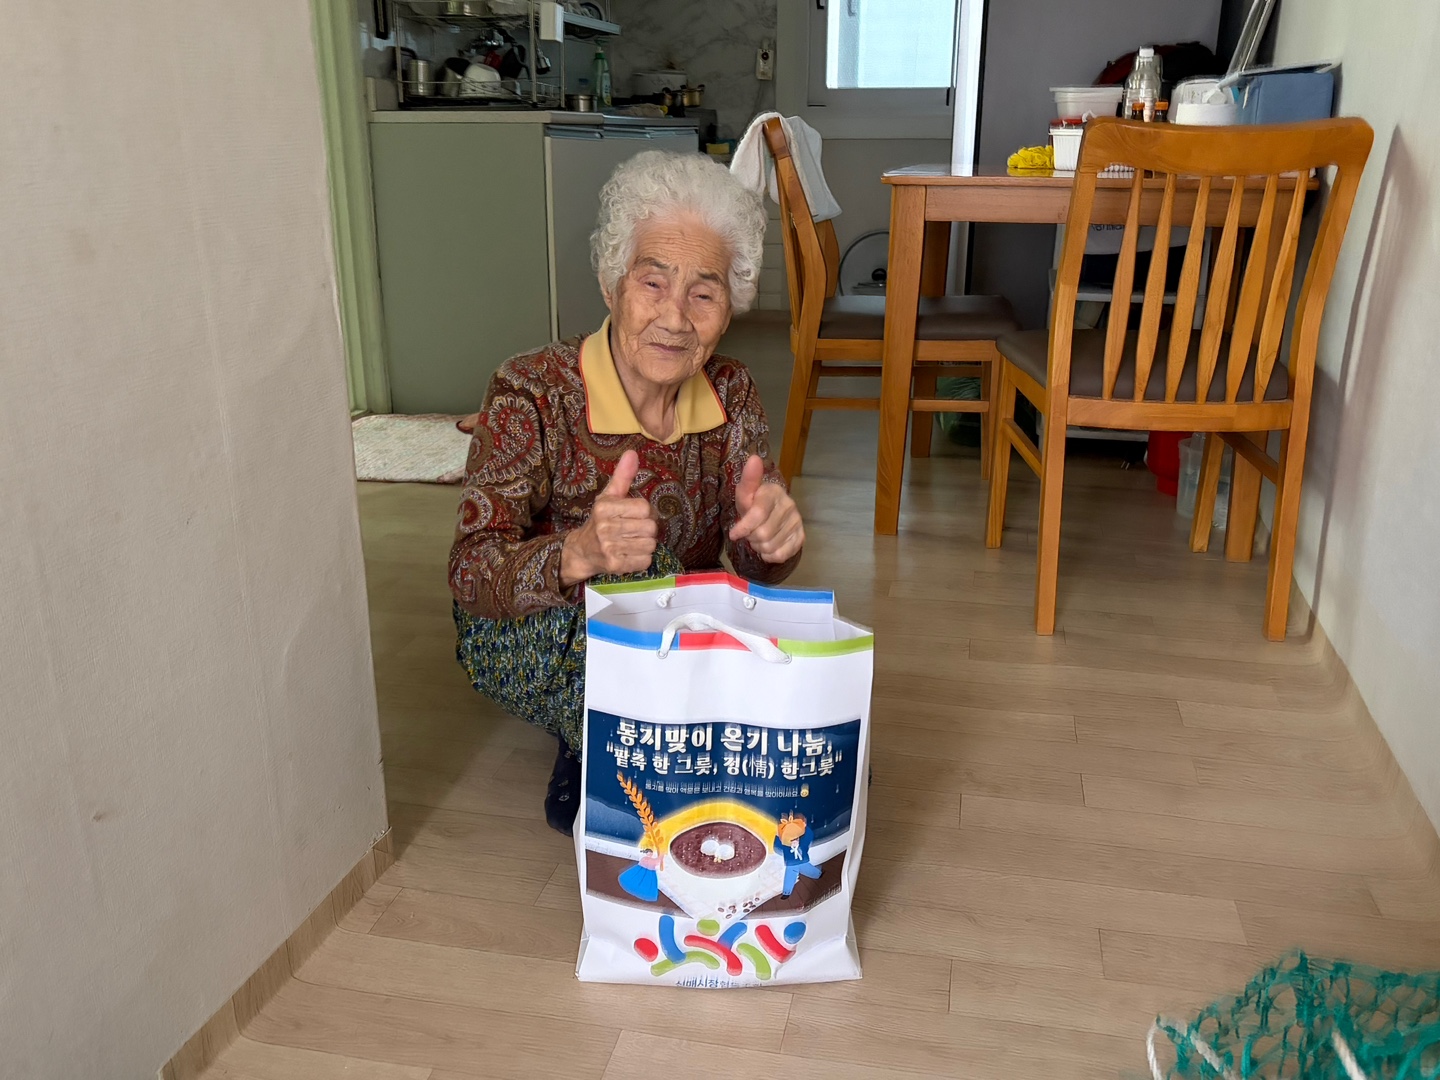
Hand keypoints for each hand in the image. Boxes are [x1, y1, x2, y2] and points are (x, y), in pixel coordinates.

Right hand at [560, 450, 657, 585]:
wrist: (582, 551)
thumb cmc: (600, 520)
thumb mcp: (609, 496)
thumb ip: (623, 476)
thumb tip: (632, 452)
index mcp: (605, 507)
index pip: (645, 508)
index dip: (646, 512)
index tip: (637, 515)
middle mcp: (605, 527)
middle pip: (650, 527)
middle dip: (647, 529)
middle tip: (636, 530)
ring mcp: (609, 548)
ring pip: (650, 545)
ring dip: (646, 545)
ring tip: (632, 542)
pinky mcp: (615, 566)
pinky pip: (645, 561)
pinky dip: (642, 559)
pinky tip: (630, 554)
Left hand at [728, 455, 803, 563]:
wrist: (772, 512)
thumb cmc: (754, 503)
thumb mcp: (746, 493)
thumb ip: (748, 479)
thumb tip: (754, 458)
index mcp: (774, 492)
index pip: (758, 514)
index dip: (744, 527)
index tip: (734, 534)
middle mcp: (789, 505)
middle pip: (762, 534)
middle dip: (751, 537)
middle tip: (750, 532)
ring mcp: (797, 521)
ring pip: (770, 547)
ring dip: (759, 547)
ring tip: (759, 538)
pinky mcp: (801, 536)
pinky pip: (781, 555)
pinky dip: (770, 555)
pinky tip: (768, 547)